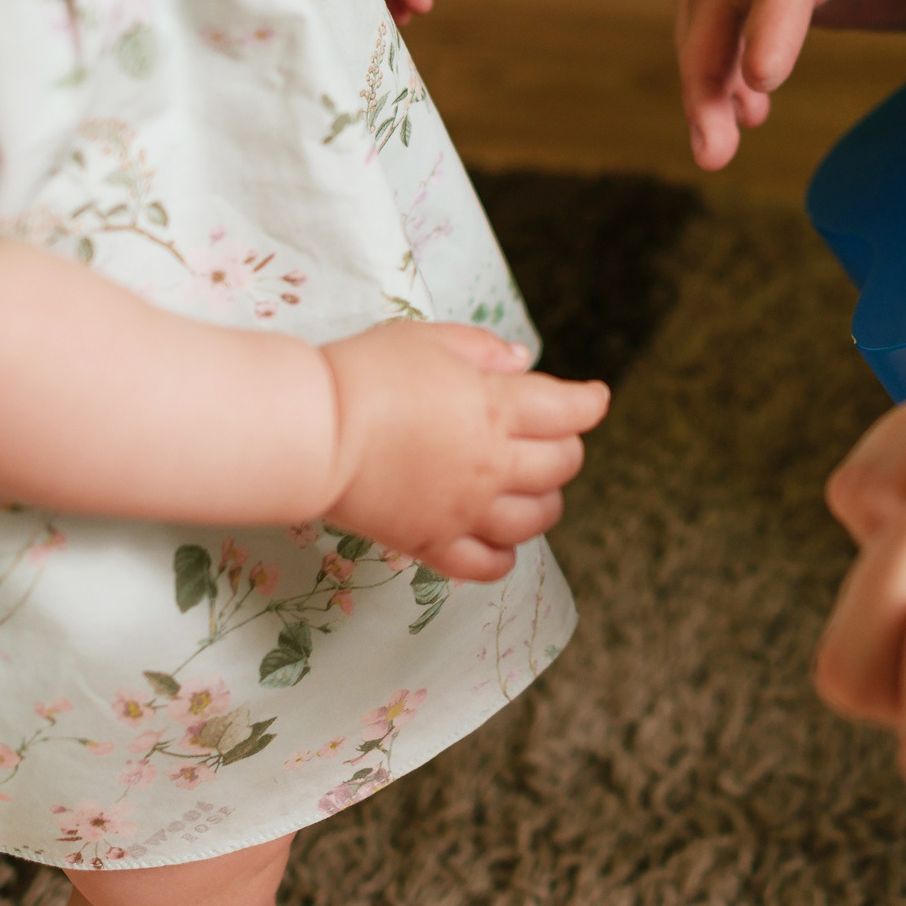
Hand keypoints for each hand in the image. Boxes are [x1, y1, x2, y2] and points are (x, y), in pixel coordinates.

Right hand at [321, 322, 609, 581]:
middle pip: (561, 466)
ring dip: (545, 502)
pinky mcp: (432, 543)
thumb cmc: (366, 374)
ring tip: (531, 489)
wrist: (311, 431)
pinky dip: (504, 555)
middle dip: (566, 448)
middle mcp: (493, 465)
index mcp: (497, 408)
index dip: (590, 403)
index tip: (594, 398)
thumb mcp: (429, 339)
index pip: (570, 412)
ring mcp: (465, 510)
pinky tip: (498, 538)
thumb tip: (522, 361)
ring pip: (536, 520)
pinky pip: (488, 565)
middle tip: (551, 437)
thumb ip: (482, 349)